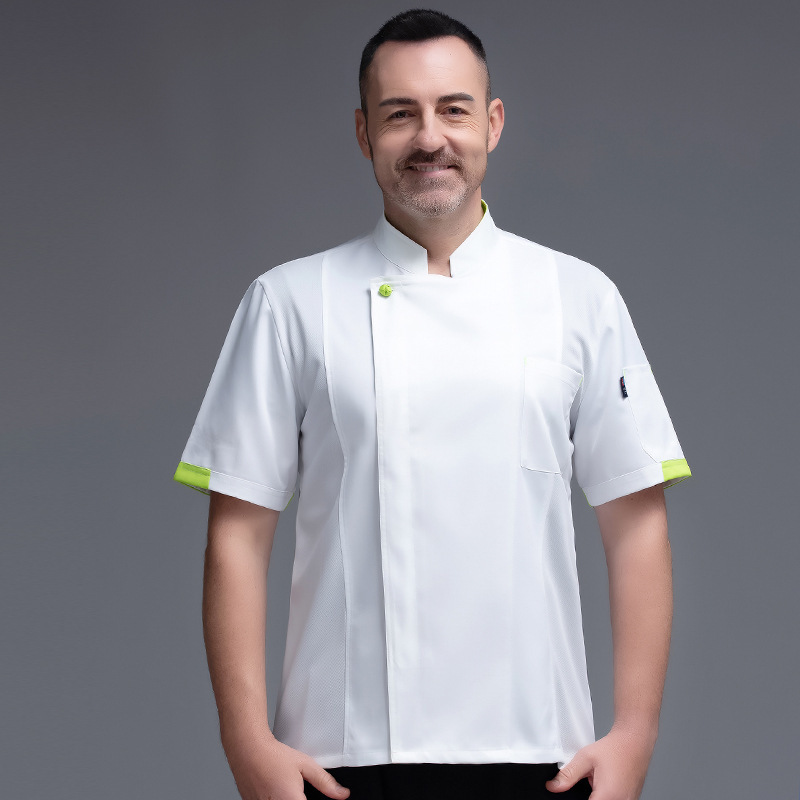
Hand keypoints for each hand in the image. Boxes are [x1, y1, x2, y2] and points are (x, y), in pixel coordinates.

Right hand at [224, 733, 350, 799]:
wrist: (247, 750)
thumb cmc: (273, 756)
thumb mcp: (305, 764)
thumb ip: (325, 782)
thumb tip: (342, 794)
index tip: (308, 796)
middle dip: (300, 799)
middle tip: (299, 791)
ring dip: (288, 799)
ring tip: (287, 788)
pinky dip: (278, 799)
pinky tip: (278, 790)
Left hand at [545, 725, 655, 799]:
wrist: (635, 742)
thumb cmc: (615, 748)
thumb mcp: (586, 758)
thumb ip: (568, 774)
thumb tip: (553, 786)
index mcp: (608, 796)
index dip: (576, 799)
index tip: (576, 790)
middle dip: (587, 795)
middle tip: (590, 779)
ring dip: (598, 795)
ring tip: (599, 779)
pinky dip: (606, 794)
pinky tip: (606, 781)